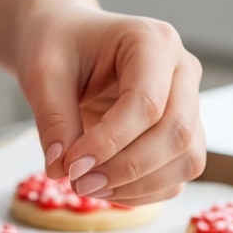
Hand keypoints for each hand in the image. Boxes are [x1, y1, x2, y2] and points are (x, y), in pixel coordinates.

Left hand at [16, 5, 204, 203]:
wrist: (69, 43)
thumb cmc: (58, 47)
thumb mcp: (43, 74)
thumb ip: (54, 119)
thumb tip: (61, 170)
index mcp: (153, 41)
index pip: (146, 102)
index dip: (109, 143)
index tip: (71, 167)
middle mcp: (182, 70)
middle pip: (176, 133)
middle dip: (126, 168)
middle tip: (78, 184)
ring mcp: (189, 103)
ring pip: (186, 158)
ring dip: (138, 185)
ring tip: (89, 187)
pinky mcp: (184, 132)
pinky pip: (178, 174)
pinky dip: (144, 191)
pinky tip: (106, 189)